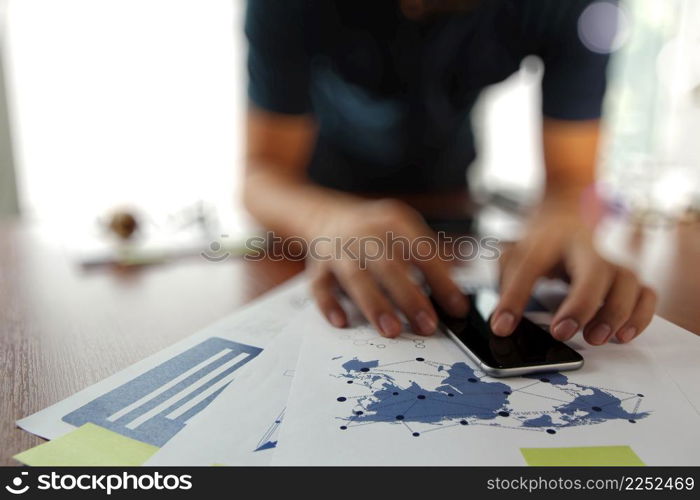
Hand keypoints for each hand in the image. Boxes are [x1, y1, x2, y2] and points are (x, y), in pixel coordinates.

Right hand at [308, 199, 468, 336]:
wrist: (328, 216)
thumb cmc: (376, 232)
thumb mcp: (405, 231)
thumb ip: (431, 257)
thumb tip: (459, 290)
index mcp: (393, 221)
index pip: (421, 250)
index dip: (441, 279)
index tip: (457, 306)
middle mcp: (365, 233)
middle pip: (389, 265)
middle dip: (409, 297)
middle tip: (427, 325)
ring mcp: (339, 250)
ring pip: (355, 277)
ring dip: (374, 304)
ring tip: (392, 330)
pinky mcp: (318, 267)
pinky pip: (320, 286)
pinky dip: (329, 305)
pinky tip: (343, 322)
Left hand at [491, 206, 656, 344]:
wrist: (569, 218)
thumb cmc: (541, 245)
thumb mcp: (513, 256)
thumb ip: (506, 286)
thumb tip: (501, 325)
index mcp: (551, 240)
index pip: (530, 267)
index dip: (514, 298)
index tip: (501, 326)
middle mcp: (588, 249)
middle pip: (593, 272)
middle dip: (580, 305)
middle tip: (560, 333)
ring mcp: (613, 263)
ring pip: (627, 284)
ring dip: (614, 314)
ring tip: (594, 338)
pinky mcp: (629, 279)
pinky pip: (646, 296)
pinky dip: (640, 317)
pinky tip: (623, 335)